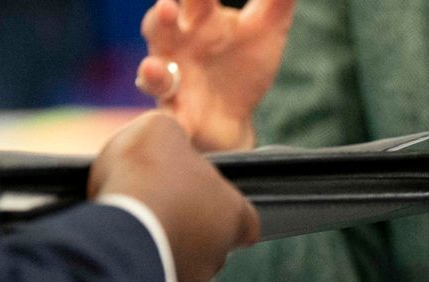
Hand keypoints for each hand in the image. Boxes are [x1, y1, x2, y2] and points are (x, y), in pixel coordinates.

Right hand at [89, 112, 259, 281]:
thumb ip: (171, 135)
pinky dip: (137, 278)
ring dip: (159, 256)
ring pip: (179, 271)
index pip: (246, 220)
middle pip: (207, 244)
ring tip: (127, 238)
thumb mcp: (159, 130)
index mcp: (233, 214)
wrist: (117, 234)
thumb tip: (166, 140)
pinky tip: (114, 260)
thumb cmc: (146, 178)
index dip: (227, 211)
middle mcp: (219, 255)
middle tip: (151, 215)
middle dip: (183, 233)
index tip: (205, 205)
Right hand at [135, 0, 295, 151]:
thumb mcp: (266, 31)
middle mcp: (177, 46)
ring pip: (154, 75)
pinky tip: (169, 123)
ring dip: (153, 72)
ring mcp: (173, 82)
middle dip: (161, 18)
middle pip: (159, 28)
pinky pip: (167, 119)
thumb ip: (276, 2)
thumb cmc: (243, 64)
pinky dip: (166, 122)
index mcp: (199, 20)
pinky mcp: (178, 116)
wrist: (237, 117)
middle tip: (167, 8)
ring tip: (154, 69)